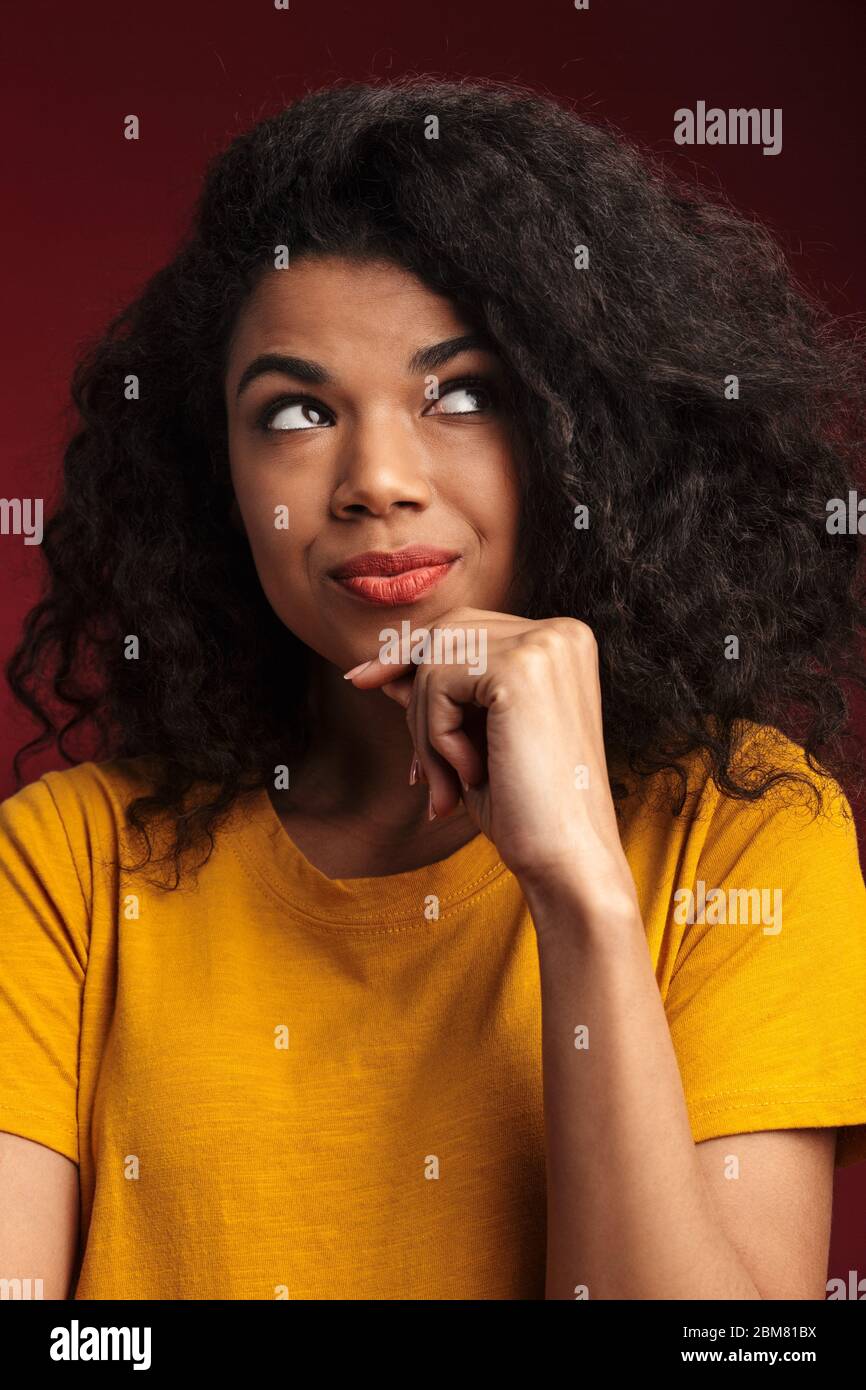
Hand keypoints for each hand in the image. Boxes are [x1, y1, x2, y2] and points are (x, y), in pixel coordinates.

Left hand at [344, 608, 639, 914]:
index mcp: (563, 642)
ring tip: (447, 785)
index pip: (465, 628)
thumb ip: (438, 696)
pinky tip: (470, 775)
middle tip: (408, 758)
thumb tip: (382, 670)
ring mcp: (545, 645)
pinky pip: (437, 683)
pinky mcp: (522, 668)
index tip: (362, 681)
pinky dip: (435, 736)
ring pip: (435, 660)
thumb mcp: (472, 739)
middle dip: (412, 692)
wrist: (566, 859)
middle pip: (446, 633)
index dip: (412, 658)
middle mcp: (561, 632)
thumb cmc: (524, 807)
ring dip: (424, 729)